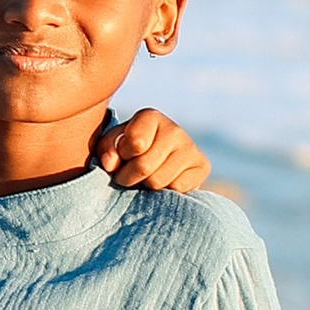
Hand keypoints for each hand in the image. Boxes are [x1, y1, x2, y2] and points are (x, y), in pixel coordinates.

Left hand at [95, 106, 209, 190]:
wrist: (156, 163)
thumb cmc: (127, 153)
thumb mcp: (111, 146)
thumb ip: (106, 150)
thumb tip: (111, 163)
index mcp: (150, 117)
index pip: (135, 144)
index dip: (121, 157)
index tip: (122, 157)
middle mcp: (174, 129)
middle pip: (144, 167)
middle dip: (129, 178)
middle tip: (127, 176)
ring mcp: (191, 147)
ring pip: (158, 181)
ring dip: (146, 187)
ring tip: (146, 178)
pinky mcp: (203, 166)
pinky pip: (177, 189)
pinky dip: (165, 192)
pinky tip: (163, 182)